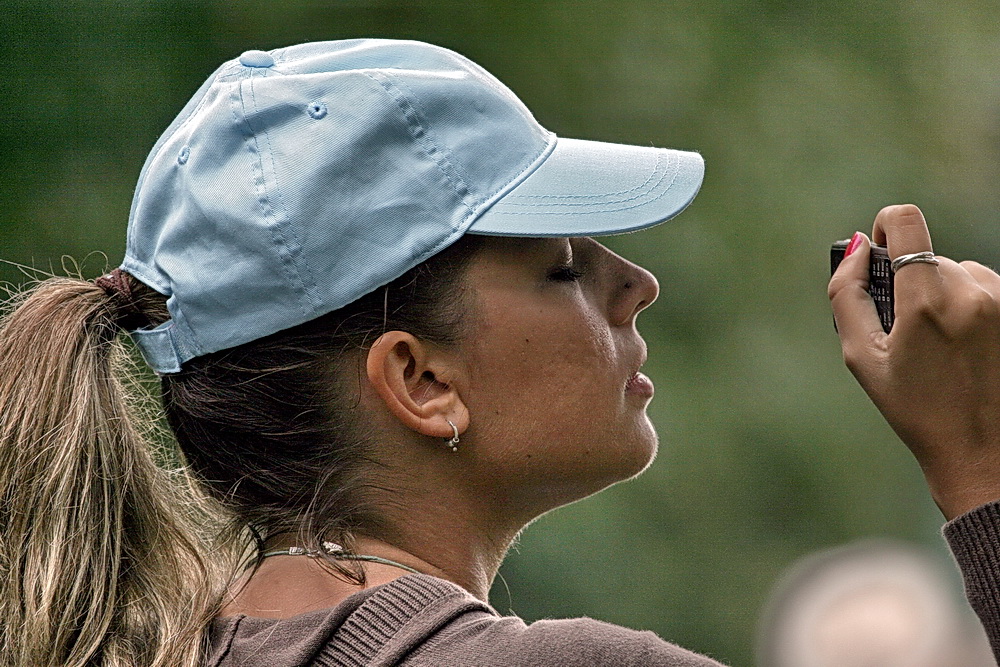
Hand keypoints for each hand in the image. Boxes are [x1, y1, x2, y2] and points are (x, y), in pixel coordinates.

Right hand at [829, 204, 999, 518]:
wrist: (984, 451)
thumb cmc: (917, 409)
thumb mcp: (862, 358)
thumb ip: (847, 296)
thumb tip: (855, 250)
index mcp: (926, 302)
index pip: (905, 222)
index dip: (885, 227)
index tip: (879, 251)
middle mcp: (971, 292)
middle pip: (929, 259)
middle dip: (912, 285)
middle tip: (907, 333)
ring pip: (961, 273)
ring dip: (945, 297)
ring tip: (943, 349)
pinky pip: (986, 289)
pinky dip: (971, 308)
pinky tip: (968, 350)